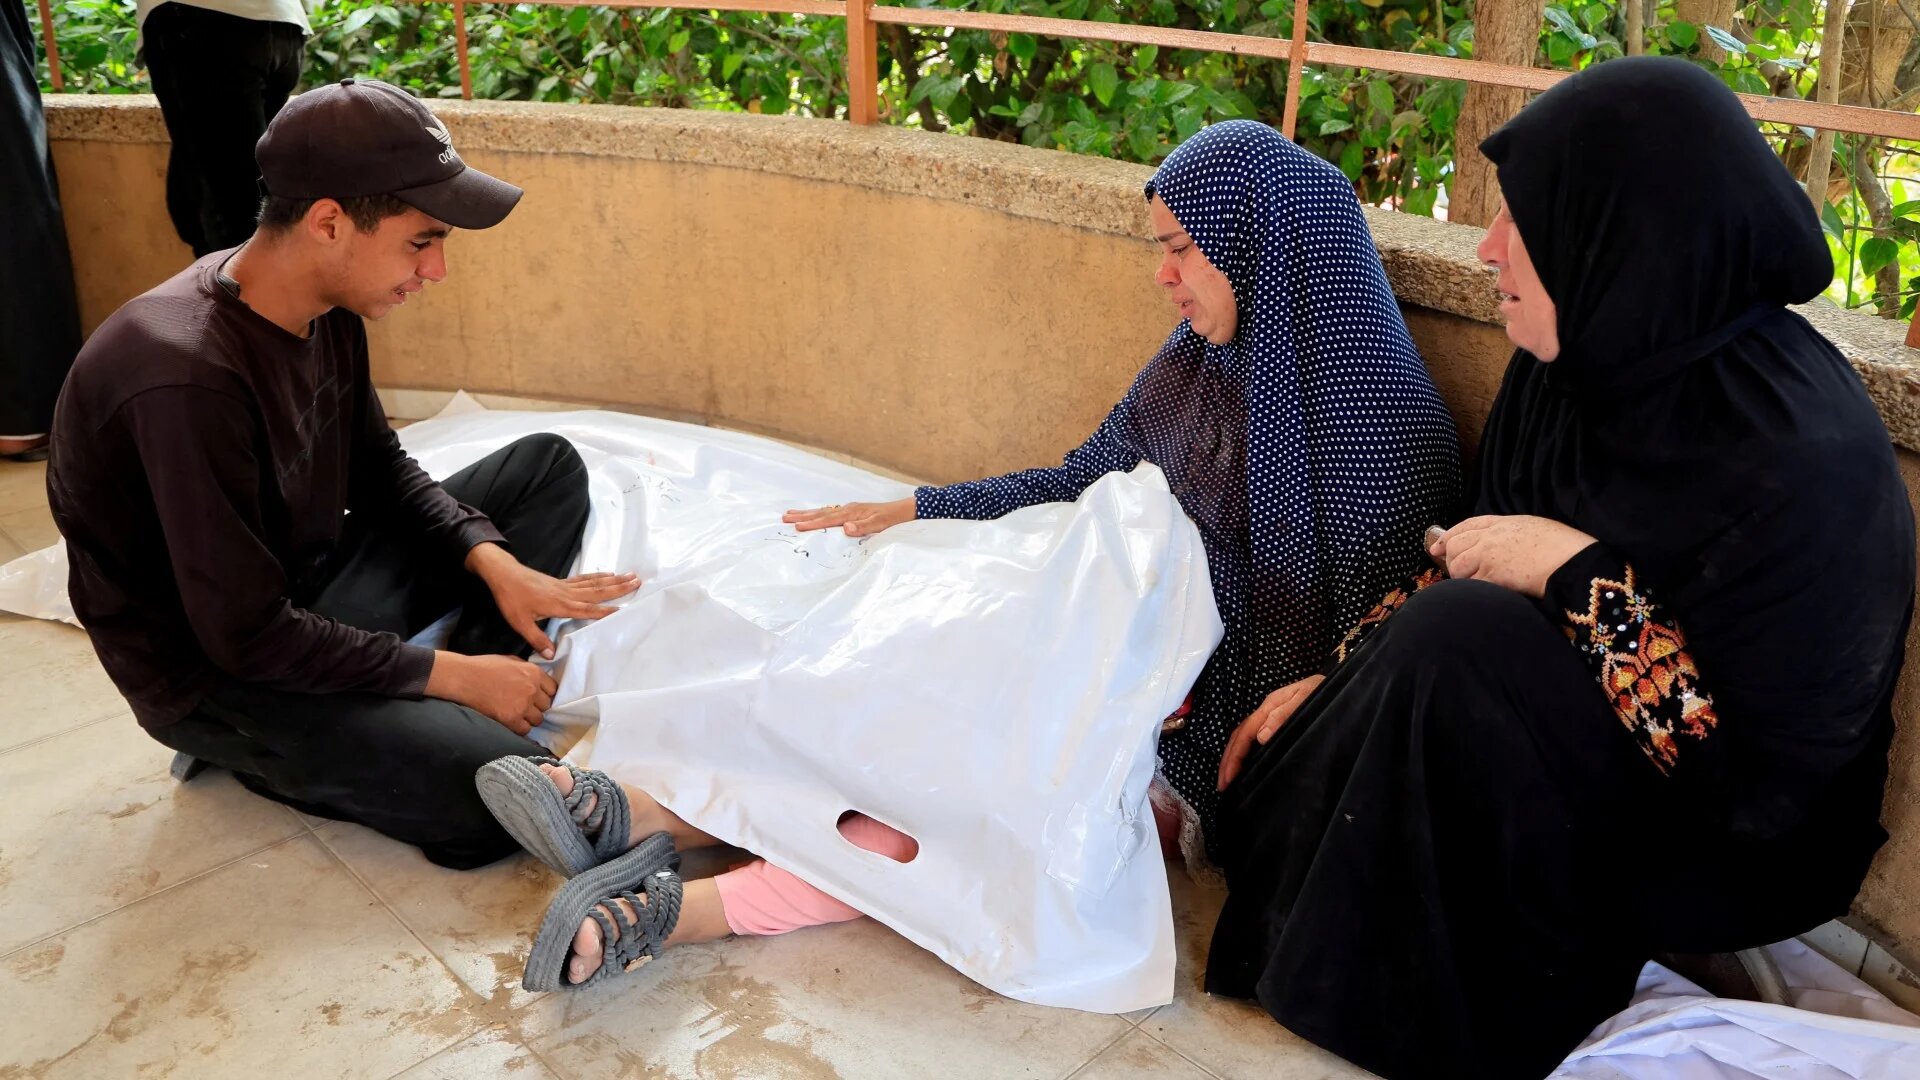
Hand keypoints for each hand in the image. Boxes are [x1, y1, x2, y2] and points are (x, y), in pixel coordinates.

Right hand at [427, 652, 557, 734]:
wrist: (464, 678)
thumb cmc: (484, 667)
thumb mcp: (511, 660)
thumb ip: (528, 670)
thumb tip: (539, 680)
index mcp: (534, 672)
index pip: (553, 689)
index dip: (544, 694)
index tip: (536, 697)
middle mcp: (532, 689)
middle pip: (546, 706)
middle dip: (536, 706)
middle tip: (524, 706)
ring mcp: (522, 705)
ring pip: (538, 719)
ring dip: (529, 718)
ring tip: (517, 714)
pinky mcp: (511, 719)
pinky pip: (525, 730)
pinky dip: (519, 728)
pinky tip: (510, 721)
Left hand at [465, 542, 640, 658]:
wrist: (503, 574)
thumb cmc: (511, 598)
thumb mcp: (520, 623)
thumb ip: (537, 639)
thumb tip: (552, 655)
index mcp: (559, 605)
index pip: (587, 609)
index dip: (605, 611)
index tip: (624, 610)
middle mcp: (566, 594)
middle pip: (597, 591)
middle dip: (618, 588)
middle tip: (638, 582)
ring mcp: (565, 586)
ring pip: (594, 583)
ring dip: (614, 580)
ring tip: (631, 575)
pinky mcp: (560, 581)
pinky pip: (584, 579)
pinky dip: (598, 576)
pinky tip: (607, 573)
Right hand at [781, 497, 915, 537]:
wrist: (905, 510)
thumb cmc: (894, 519)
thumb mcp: (881, 524)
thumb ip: (864, 526)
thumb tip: (845, 527)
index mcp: (852, 513)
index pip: (828, 520)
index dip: (812, 524)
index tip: (797, 527)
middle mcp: (848, 509)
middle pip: (821, 513)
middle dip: (803, 516)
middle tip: (784, 518)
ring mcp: (850, 509)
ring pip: (824, 512)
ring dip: (807, 514)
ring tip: (790, 514)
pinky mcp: (852, 511)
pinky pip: (830, 513)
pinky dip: (818, 514)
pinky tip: (814, 515)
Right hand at [1218, 675, 1324, 790]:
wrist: (1344, 684)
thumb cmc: (1325, 691)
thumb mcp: (1308, 698)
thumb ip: (1285, 715)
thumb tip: (1261, 737)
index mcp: (1270, 705)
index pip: (1245, 733)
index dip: (1234, 756)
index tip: (1229, 778)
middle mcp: (1266, 710)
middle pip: (1239, 736)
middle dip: (1227, 760)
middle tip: (1222, 786)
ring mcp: (1271, 715)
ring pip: (1244, 737)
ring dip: (1233, 758)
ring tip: (1227, 779)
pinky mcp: (1279, 722)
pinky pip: (1255, 738)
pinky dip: (1245, 753)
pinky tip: (1245, 765)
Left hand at [1427, 515, 1595, 598]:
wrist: (1573, 562)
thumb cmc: (1563, 547)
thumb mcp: (1535, 528)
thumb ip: (1512, 534)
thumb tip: (1499, 546)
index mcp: (1504, 522)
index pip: (1467, 525)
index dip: (1448, 536)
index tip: (1437, 547)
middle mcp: (1491, 536)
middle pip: (1455, 545)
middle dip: (1451, 559)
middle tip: (1458, 573)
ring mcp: (1488, 555)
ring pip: (1457, 566)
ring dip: (1461, 577)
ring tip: (1474, 584)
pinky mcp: (1492, 576)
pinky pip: (1470, 585)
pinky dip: (1472, 591)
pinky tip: (1483, 594)